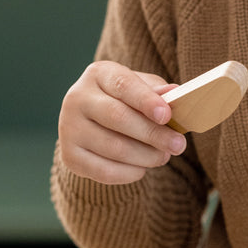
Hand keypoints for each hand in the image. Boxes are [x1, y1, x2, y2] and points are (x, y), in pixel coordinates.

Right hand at [58, 61, 187, 184]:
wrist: (92, 121)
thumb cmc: (127, 100)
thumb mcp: (142, 88)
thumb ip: (158, 92)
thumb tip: (175, 94)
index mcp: (99, 74)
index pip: (123, 85)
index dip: (146, 100)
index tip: (167, 115)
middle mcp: (77, 98)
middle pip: (118, 117)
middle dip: (152, 133)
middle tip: (179, 145)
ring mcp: (69, 128)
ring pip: (113, 147)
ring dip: (146, 156)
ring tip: (164, 156)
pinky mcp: (69, 156)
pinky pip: (104, 171)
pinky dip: (129, 173)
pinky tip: (143, 168)